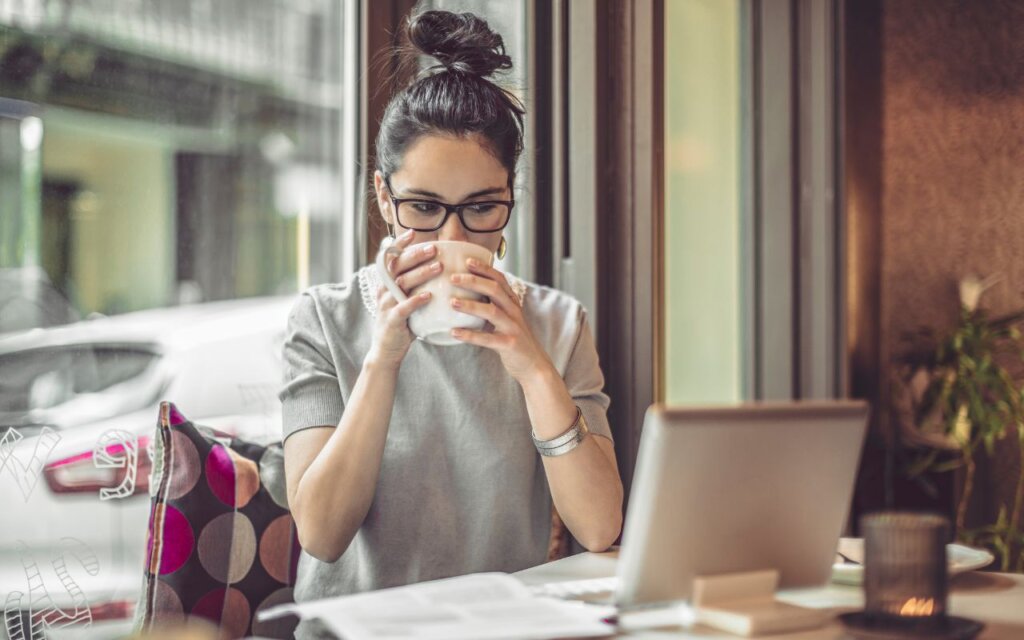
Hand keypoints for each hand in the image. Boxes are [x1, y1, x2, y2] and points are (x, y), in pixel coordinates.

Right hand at [367, 231, 442, 368]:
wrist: (387, 351)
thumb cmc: (402, 324)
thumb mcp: (407, 300)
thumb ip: (416, 286)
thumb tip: (438, 268)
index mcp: (387, 284)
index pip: (391, 259)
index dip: (400, 245)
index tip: (413, 233)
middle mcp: (384, 291)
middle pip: (397, 267)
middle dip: (416, 255)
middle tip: (434, 248)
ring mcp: (386, 306)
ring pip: (401, 284)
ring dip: (420, 274)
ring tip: (438, 267)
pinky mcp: (392, 321)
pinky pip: (403, 308)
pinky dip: (416, 300)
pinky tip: (429, 295)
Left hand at [448, 259, 554, 383]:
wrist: (533, 364)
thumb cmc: (513, 339)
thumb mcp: (506, 318)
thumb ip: (492, 306)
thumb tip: (466, 294)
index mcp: (512, 303)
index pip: (500, 280)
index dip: (485, 269)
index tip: (467, 261)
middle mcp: (514, 312)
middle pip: (495, 290)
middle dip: (474, 281)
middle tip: (453, 278)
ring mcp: (513, 328)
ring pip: (492, 312)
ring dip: (471, 306)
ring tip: (451, 302)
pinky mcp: (509, 344)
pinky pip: (488, 339)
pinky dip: (470, 335)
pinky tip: (454, 332)